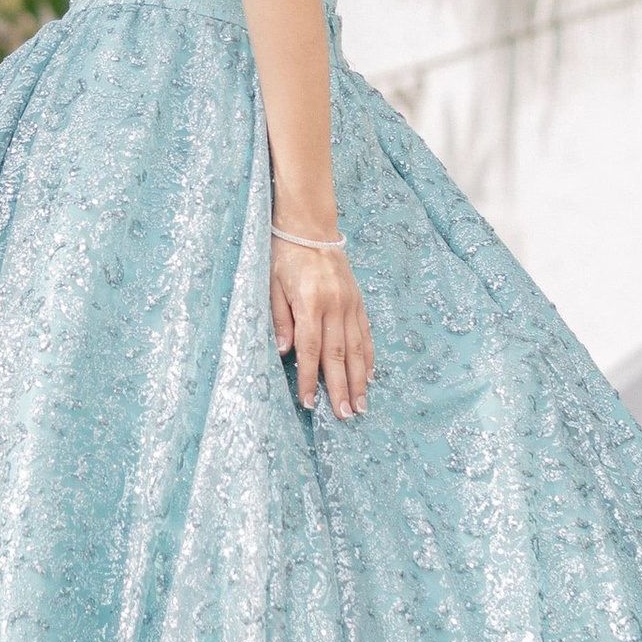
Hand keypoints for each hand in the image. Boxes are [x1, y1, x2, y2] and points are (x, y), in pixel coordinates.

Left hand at [270, 233, 373, 419]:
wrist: (310, 225)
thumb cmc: (285, 255)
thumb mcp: (272, 284)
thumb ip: (279, 318)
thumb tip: (283, 352)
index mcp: (310, 302)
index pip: (310, 348)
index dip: (310, 378)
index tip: (310, 403)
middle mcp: (334, 305)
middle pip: (338, 354)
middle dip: (341, 388)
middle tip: (346, 416)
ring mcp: (350, 303)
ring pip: (356, 348)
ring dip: (358, 380)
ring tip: (361, 405)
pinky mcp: (357, 301)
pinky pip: (365, 333)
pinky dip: (368, 357)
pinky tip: (369, 376)